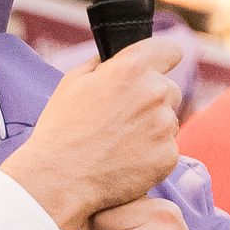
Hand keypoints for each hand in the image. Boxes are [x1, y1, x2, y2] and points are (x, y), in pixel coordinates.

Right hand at [0, 38, 182, 229]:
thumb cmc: (61, 128)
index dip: (161, 58)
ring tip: (119, 142)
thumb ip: (103, 63)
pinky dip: (152, 154)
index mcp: (132, 69)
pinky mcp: (168, 156)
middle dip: (152, 98)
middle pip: (170, 89)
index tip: (155, 68)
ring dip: (152, 127)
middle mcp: (155, 93)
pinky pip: (167, 148)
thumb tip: (116, 58)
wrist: (60, 179)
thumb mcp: (73, 81)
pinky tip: (125, 160)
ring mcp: (165, 126)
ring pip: (168, 120)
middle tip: (123, 117)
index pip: (170, 50)